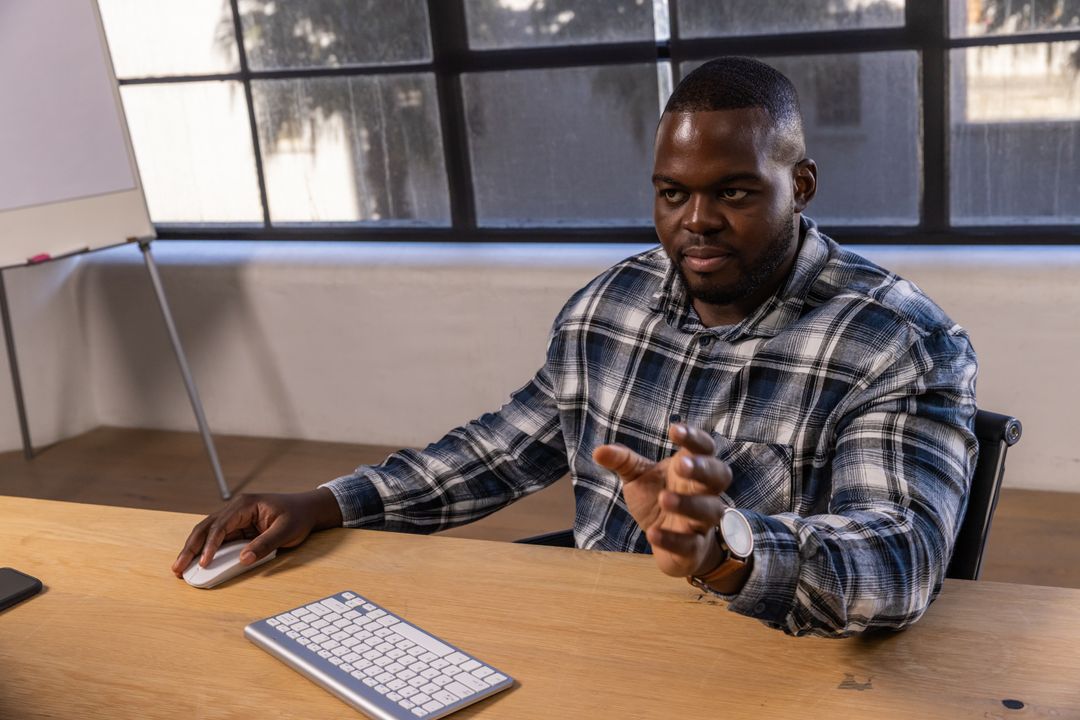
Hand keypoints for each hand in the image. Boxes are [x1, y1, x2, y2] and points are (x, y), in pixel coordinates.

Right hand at [171, 489, 342, 577]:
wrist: (308, 509)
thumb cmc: (298, 516)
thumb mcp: (286, 530)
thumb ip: (265, 544)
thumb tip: (243, 559)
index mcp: (245, 504)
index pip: (221, 525)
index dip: (210, 545)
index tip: (204, 563)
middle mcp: (236, 508)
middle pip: (206, 527)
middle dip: (191, 548)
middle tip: (178, 567)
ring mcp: (235, 517)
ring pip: (208, 533)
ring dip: (194, 549)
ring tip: (180, 567)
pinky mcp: (238, 527)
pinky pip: (218, 538)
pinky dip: (206, 550)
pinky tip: (197, 561)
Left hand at [593, 424, 732, 577]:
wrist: (668, 543)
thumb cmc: (658, 498)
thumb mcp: (638, 478)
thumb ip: (623, 462)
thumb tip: (598, 451)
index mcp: (691, 468)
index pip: (704, 447)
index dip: (694, 437)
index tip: (674, 430)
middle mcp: (704, 492)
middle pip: (720, 475)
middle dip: (703, 469)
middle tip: (680, 465)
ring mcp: (702, 521)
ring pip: (711, 510)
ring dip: (690, 504)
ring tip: (664, 499)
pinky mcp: (694, 548)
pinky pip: (690, 543)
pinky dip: (673, 539)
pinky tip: (652, 533)